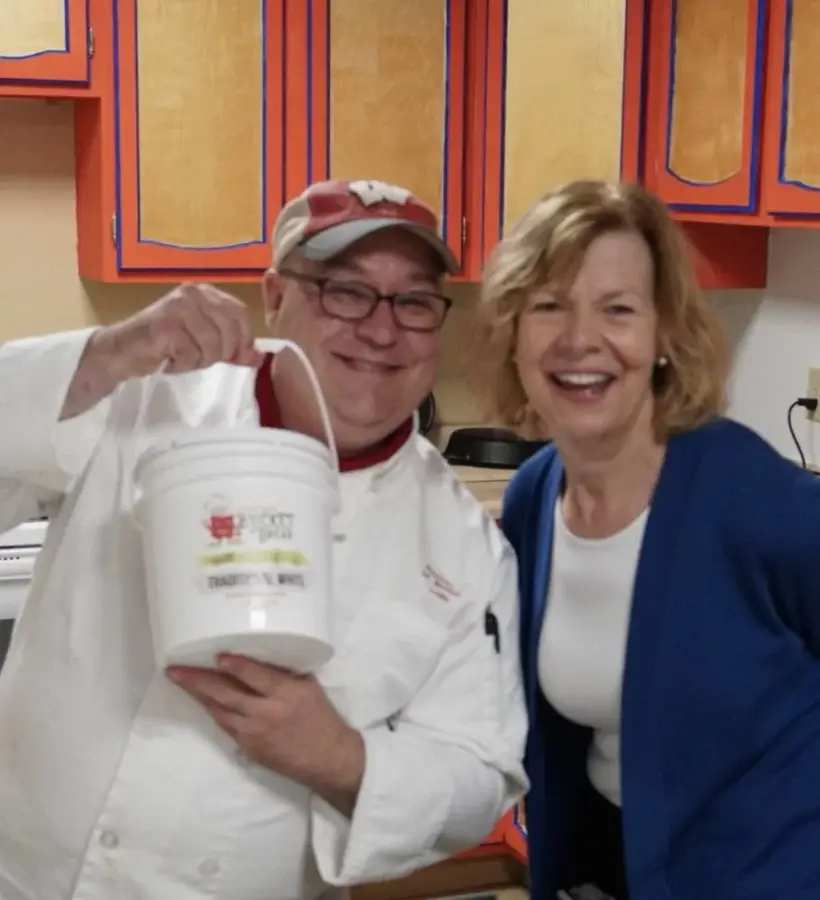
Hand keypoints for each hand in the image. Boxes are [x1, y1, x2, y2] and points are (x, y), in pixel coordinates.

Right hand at [98, 282, 262, 378]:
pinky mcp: (164, 326)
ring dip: (198, 361)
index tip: (236, 358)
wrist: (121, 352)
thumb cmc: (164, 346)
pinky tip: (168, 360)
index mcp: (205, 292)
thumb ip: (232, 347)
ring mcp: (177, 307)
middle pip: (229, 332)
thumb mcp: (204, 343)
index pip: (240, 314)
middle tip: (198, 358)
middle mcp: (192, 294)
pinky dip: (182, 365)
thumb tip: (260, 357)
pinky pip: (191, 355)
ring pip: (211, 346)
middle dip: (219, 354)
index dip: (244, 340)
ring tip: (180, 357)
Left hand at [168, 654, 364, 813]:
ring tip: (179, 681)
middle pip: (227, 694)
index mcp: (288, 693)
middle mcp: (268, 712)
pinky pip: (225, 725)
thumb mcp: (309, 688)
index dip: (237, 666)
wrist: (328, 759)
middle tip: (175, 670)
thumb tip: (257, 656)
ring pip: (220, 710)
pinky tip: (201, 700)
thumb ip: (283, 674)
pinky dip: (213, 710)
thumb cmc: (322, 718)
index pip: (258, 676)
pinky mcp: (249, 747)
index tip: (219, 656)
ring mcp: (255, 733)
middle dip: (199, 681)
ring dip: (198, 695)